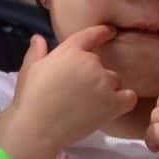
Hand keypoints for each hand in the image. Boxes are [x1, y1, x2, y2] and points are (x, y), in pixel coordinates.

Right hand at [0, 25, 135, 158]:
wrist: (38, 127)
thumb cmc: (30, 98)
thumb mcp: (29, 69)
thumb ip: (37, 52)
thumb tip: (39, 38)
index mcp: (70, 52)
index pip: (91, 35)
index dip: (103, 32)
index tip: (110, 31)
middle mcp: (91, 63)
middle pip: (101, 64)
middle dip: (93, 74)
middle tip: (79, 91)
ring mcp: (103, 83)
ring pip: (114, 80)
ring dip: (106, 88)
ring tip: (91, 103)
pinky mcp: (112, 104)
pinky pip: (129, 97)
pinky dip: (124, 100)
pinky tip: (114, 106)